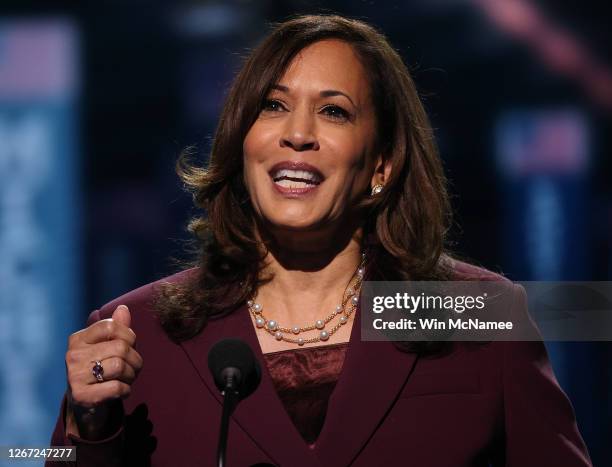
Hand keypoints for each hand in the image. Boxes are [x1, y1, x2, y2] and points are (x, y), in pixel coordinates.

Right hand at [64, 305, 142, 438]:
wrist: (85, 407)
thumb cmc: (101, 371)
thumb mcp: (108, 347)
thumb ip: (117, 328)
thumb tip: (123, 308)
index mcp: (78, 339)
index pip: (111, 325)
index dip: (129, 336)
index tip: (129, 346)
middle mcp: (73, 355)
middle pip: (120, 347)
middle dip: (135, 359)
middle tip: (133, 368)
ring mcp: (74, 376)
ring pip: (120, 366)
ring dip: (132, 375)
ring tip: (127, 379)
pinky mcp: (81, 396)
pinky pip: (117, 387)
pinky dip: (126, 390)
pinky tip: (121, 391)